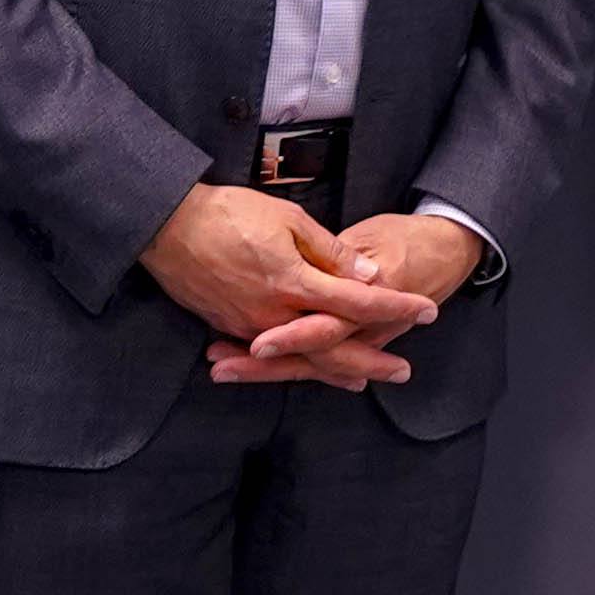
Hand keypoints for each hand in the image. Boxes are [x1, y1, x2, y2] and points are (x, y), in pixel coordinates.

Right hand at [146, 182, 435, 390]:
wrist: (167, 226)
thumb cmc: (229, 213)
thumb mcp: (288, 219)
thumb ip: (330, 251)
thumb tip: (367, 275)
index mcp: (297, 283)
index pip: (359, 303)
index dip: (397, 308)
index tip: (427, 311)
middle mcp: (276, 314)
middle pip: (335, 350)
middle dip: (372, 362)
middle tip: (404, 371)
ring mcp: (251, 326)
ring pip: (303, 360)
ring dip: (336, 372)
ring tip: (363, 381)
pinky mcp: (230, 327)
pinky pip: (271, 356)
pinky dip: (297, 365)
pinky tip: (310, 368)